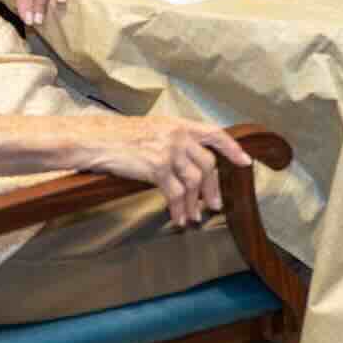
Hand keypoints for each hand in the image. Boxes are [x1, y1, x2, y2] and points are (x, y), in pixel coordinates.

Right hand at [98, 115, 254, 227]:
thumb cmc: (119, 136)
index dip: (232, 149)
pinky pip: (175, 193)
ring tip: (193, 217)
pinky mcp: (156, 167)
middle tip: (214, 205)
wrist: (96, 139)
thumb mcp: (154, 129)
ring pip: (194, 182)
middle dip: (213, 188)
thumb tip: (189, 159)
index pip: (215, 134)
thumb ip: (174, 139)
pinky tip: (177, 218)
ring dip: (195, 203)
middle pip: (208, 164)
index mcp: (179, 124)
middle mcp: (178, 135)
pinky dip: (178, 209)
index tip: (245, 162)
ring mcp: (168, 151)